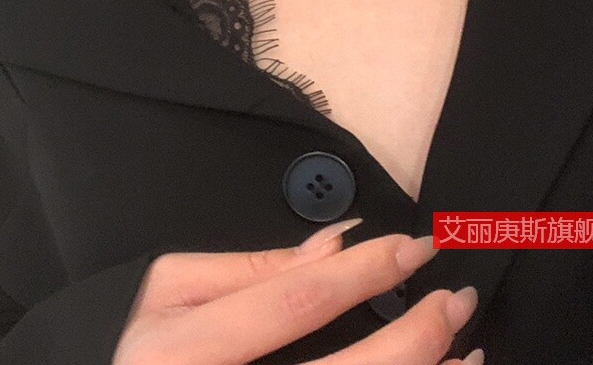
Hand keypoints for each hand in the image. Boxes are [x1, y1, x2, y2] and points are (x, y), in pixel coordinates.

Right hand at [112, 220, 483, 364]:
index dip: (366, 271)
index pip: (298, 299)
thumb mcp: (166, 287)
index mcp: (190, 349)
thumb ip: (250, 268)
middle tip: (455, 297)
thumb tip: (333, 243)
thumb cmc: (125, 345)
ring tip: (467, 349)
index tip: (415, 248)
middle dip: (415, 333)